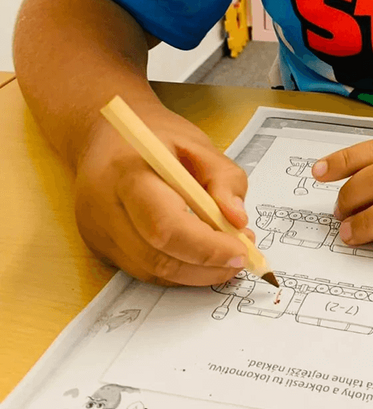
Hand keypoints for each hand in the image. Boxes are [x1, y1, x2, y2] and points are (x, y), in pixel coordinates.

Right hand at [75, 101, 254, 285]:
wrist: (103, 134)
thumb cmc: (153, 136)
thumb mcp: (198, 144)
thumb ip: (224, 179)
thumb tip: (238, 220)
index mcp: (129, 174)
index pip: (166, 226)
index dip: (207, 247)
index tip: (240, 250)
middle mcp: (105, 208)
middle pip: (157, 257)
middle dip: (206, 267)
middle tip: (240, 258)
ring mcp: (97, 232)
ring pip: (151, 271)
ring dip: (195, 274)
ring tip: (226, 257)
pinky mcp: (100, 247)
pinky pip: (143, 270)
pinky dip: (178, 270)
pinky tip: (200, 258)